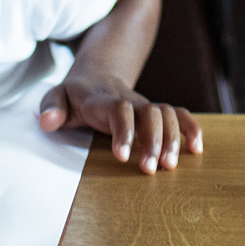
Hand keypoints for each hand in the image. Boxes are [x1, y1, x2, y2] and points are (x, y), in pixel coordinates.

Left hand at [38, 74, 203, 174]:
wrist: (97, 76)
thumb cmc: (75, 97)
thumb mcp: (56, 97)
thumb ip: (51, 107)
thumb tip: (48, 122)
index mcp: (103, 100)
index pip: (118, 109)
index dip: (123, 131)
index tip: (122, 156)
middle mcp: (129, 101)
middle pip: (149, 113)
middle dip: (152, 140)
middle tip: (149, 169)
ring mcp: (145, 106)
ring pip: (167, 114)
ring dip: (172, 139)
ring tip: (170, 166)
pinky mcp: (156, 112)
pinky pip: (179, 115)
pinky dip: (191, 129)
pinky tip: (196, 149)